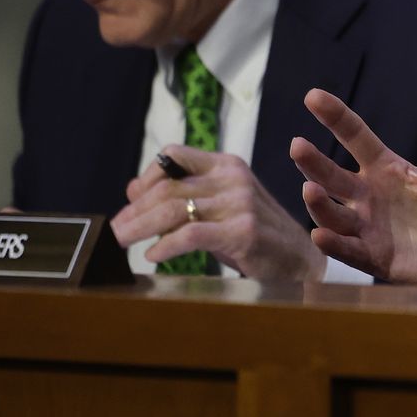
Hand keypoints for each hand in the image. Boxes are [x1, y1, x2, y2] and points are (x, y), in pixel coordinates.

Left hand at [111, 146, 325, 283]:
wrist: (301, 260)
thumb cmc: (256, 235)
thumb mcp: (221, 208)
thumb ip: (184, 196)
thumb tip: (133, 190)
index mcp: (228, 164)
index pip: (174, 155)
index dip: (146, 177)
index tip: (130, 201)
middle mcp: (234, 178)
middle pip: (167, 187)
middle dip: (134, 211)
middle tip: (114, 231)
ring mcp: (240, 204)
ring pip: (173, 210)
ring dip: (140, 228)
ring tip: (121, 242)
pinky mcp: (243, 231)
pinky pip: (190, 234)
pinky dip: (165, 246)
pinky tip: (153, 256)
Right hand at [290, 88, 416, 289]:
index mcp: (389, 169)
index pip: (356, 137)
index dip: (335, 117)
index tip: (313, 96)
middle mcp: (371, 196)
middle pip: (333, 175)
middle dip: (313, 162)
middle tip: (298, 146)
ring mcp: (370, 227)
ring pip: (333, 214)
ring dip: (318, 203)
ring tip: (310, 188)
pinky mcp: (375, 258)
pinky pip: (348, 251)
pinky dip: (333, 244)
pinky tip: (320, 235)